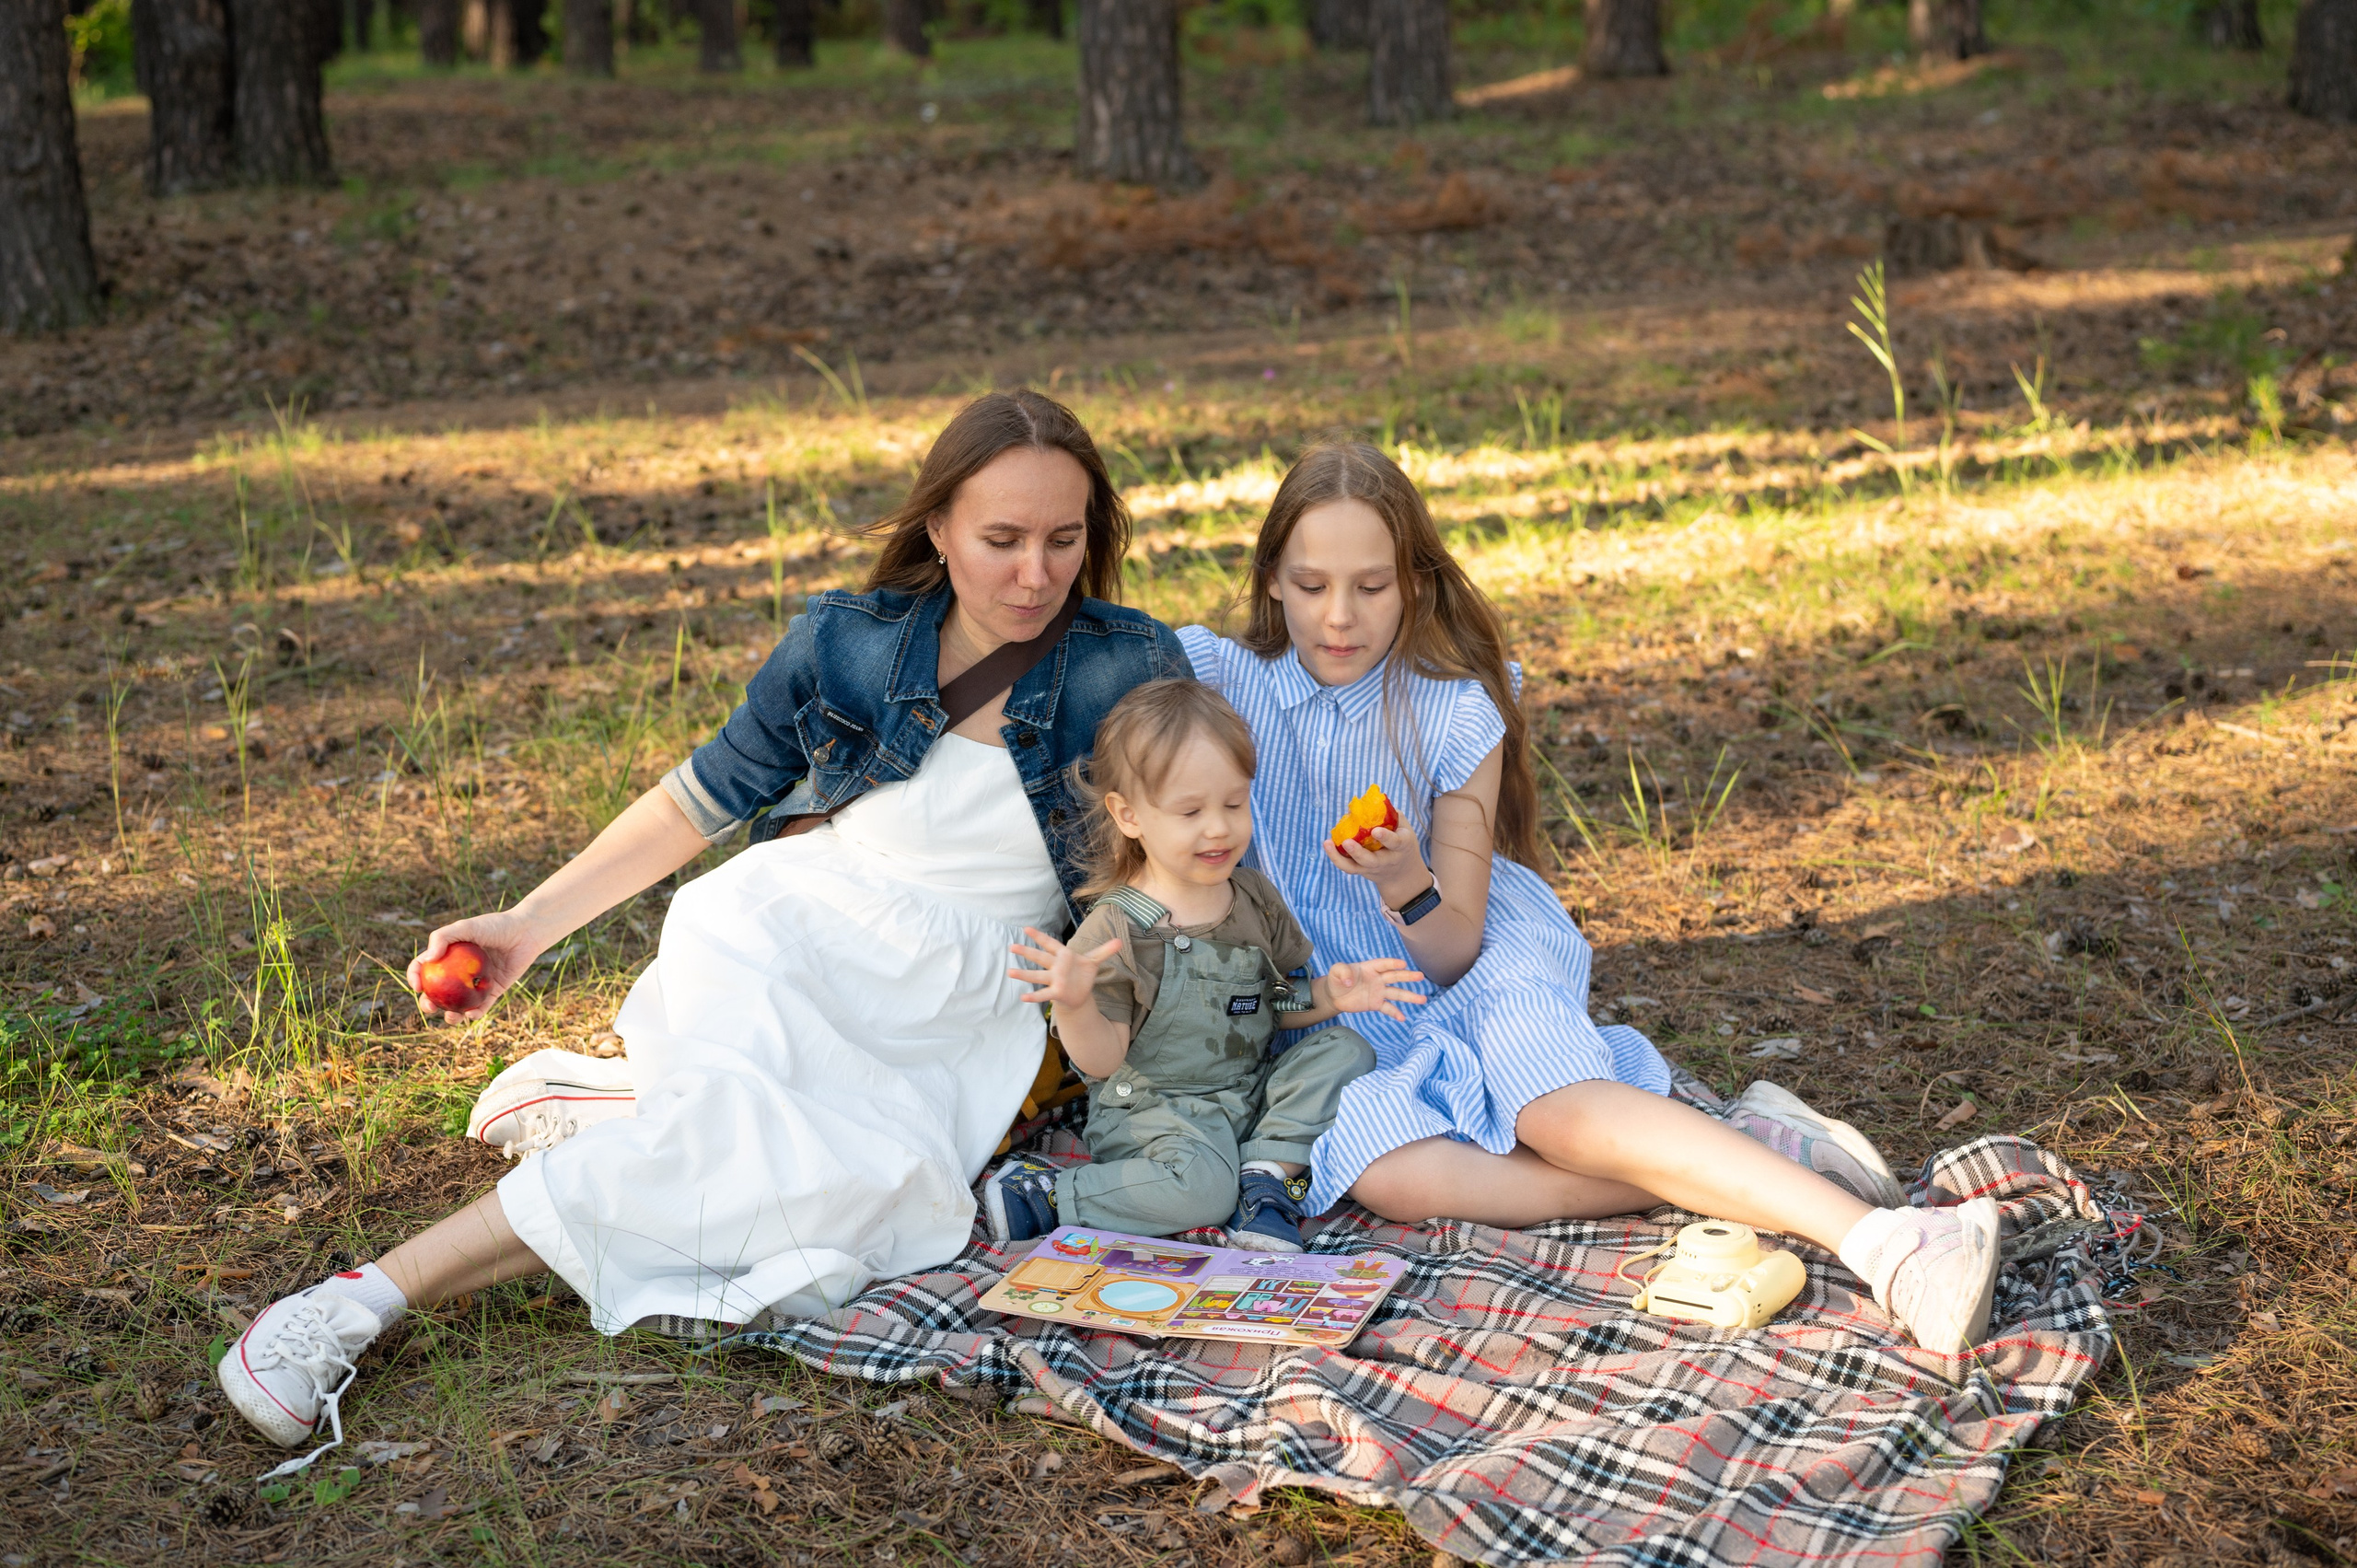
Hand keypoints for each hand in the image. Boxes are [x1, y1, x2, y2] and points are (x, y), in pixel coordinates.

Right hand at [407, 910, 551, 1020]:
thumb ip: (443, 937)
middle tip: (430, 1007)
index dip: (415, 978)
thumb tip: (427, 960)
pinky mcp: (493, 991)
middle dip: (429, 1004)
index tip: (418, 987)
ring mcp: (475, 983)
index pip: (424, 968)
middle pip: (438, 992)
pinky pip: (481, 1007)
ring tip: (452, 1016)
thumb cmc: (495, 926)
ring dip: (451, 1015)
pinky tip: (472, 1014)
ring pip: (458, 1005)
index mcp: (448, 955)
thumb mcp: (466, 927)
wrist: (526, 932)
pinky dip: (475, 1014)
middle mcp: (459, 972)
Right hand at [1007, 928, 1121, 1009]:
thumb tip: (1120, 940)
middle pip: (1040, 958)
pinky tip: (1022, 998)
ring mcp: (1054, 979)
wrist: (1080, 993)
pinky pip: (1043, 994)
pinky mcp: (1056, 993)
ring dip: (1024, 975)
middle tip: (1012, 946)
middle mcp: (1056, 966)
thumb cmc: (1082, 974)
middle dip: (1027, 952)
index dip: (1040, 937)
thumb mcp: (1094, 961)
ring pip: (1037, 976)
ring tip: (1009, 972)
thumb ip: (1105, 951)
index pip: (1050, 944)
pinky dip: (1034, 996)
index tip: (1026, 929)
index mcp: (1064, 956)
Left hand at [1322, 956, 1427, 1021]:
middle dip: (1408, 976)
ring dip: (1409, 996)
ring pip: (1396, 993)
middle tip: (1420, 976)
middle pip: (1395, 976)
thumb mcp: (1335, 971)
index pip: (1383, 964)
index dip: (1392, 963)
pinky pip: (1388, 1008)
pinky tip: (1403, 1018)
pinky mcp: (1376, 1004)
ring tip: (1423, 999)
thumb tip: (1349, 981)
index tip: (1403, 964)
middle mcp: (1377, 978)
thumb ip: (1342, 971)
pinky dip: (1395, 1013)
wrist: (1334, 996)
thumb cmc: (1336, 980)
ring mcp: (1379, 991)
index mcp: (1369, 967)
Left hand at [1325, 824, 1430, 908]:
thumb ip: (1388, 814)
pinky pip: (1347, 867)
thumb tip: (1367, 802)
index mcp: (1401, 846)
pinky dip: (1336, 856)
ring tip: (1327, 843)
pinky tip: (1328, 844)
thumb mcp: (1402, 826)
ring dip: (1339, 857)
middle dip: (1358, 853)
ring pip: (1355, 867)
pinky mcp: (1362, 870)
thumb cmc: (1401, 840)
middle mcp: (1386, 860)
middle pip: (1371, 861)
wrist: (1402, 871)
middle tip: (1347, 842)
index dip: (1385, 837)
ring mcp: (1372, 868)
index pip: (1395, 842)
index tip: (1375, 831)